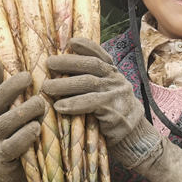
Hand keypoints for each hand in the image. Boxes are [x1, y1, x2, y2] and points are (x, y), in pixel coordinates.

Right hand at [0, 58, 44, 181]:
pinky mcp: (3, 157)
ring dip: (22, 112)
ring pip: (4, 123)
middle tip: (28, 77)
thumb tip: (28, 69)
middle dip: (10, 88)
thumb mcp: (10, 114)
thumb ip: (15, 96)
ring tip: (40, 103)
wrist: (1, 169)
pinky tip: (36, 128)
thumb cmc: (12, 134)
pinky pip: (11, 146)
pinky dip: (24, 137)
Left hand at [43, 37, 160, 167]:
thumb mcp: (105, 95)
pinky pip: (91, 104)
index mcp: (113, 73)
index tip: (70, 42)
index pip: (100, 54)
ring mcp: (117, 94)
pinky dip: (73, 105)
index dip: (86, 45)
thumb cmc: (112, 116)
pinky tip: (59, 107)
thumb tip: (61, 75)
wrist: (135, 139)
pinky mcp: (114, 111)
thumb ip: (92, 84)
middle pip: (91, 65)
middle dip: (68, 62)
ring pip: (88, 83)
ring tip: (46, 87)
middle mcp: (116, 80)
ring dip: (65, 85)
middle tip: (49, 63)